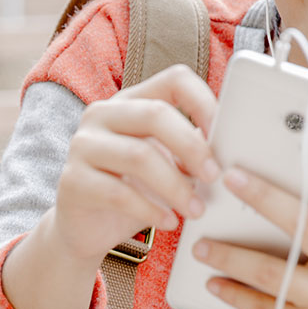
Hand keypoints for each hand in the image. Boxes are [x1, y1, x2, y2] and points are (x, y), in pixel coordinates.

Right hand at [48, 64, 221, 264]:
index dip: (204, 101)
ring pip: (139, 156)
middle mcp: (102, 114)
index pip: (174, 80)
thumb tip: (235, 146)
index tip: (224, 135)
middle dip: (192, 147)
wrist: (86, 228)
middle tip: (215, 177)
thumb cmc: (134, 191)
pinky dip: (151, 209)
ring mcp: (82, 145)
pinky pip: (118, 192)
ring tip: (196, 210)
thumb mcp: (166, 164)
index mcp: (131, 101)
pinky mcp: (72, 180)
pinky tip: (169, 223)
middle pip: (155, 114)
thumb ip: (191, 149)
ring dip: (176, 187)